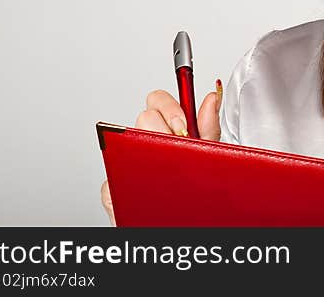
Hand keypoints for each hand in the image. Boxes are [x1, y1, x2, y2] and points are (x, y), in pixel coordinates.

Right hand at [101, 79, 222, 225]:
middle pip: (143, 116)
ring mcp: (128, 164)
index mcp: (167, 130)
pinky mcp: (113, 190)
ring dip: (148, 155)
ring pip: (125, 145)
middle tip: (177, 147)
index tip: (182, 125)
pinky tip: (150, 192)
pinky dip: (131, 187)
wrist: (184, 225)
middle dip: (163, 130)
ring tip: (168, 169)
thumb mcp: (208, 157)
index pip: (158, 101)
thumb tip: (211, 99)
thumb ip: (209, 128)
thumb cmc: (194, 192)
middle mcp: (145, 143)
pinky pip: (112, 181)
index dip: (170, 108)